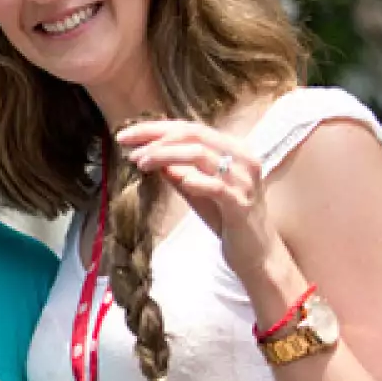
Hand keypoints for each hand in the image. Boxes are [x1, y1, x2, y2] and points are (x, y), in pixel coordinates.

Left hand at [116, 119, 285, 283]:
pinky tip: (175, 181)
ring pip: (200, 154)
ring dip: (165, 155)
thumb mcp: (195, 188)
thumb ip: (176, 170)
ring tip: (141, 163)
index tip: (126, 135)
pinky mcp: (241, 203)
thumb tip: (147, 153)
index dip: (155, 129)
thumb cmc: (224, 217)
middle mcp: (242, 157)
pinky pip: (215, 186)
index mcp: (232, 148)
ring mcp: (243, 179)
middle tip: (127, 145)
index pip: (190, 128)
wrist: (255, 252)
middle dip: (155, 137)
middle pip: (194, 133)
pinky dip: (192, 180)